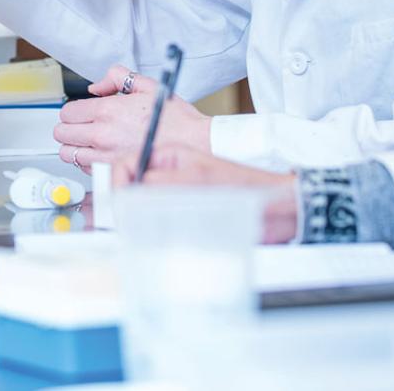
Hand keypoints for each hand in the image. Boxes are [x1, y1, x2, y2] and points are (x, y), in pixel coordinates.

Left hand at [54, 64, 210, 171]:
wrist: (194, 144)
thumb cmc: (175, 118)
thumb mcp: (147, 85)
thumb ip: (116, 78)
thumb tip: (95, 87)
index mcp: (108, 110)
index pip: (67, 113)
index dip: (72, 112)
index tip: (80, 113)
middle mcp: (102, 134)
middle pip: (61, 134)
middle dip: (69, 129)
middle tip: (81, 127)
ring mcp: (105, 156)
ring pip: (69, 154)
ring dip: (75, 148)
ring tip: (88, 143)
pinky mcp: (113, 172)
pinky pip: (85, 169)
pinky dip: (88, 163)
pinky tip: (101, 155)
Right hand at [112, 145, 298, 243]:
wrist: (276, 210)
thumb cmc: (245, 187)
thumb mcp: (198, 179)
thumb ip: (160, 182)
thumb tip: (128, 191)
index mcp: (168, 155)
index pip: (127, 163)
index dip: (117, 182)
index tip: (118, 203)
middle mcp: (167, 174)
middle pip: (130, 186)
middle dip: (124, 203)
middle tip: (124, 223)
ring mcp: (173, 195)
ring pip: (140, 207)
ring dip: (137, 219)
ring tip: (140, 232)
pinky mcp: (182, 216)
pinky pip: (156, 223)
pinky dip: (152, 231)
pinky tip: (157, 239)